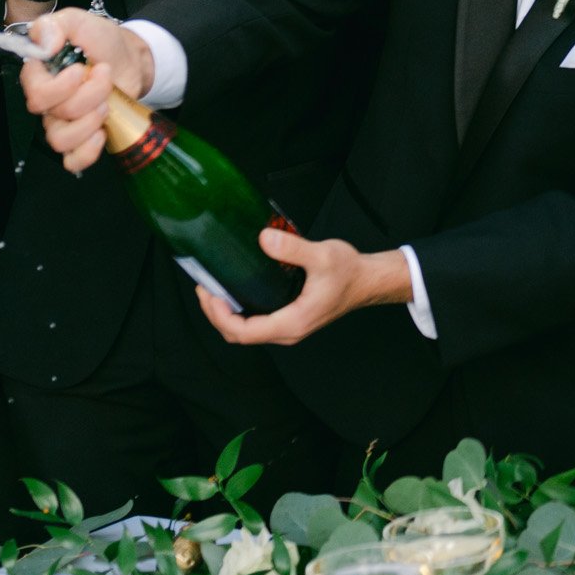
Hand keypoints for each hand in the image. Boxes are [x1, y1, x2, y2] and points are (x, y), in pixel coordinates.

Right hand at [18, 10, 155, 173]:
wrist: (131, 59)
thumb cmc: (103, 41)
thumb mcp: (79, 21)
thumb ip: (56, 25)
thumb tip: (46, 44)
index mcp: (41, 75)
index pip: (33, 92)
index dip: (58, 87)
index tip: (80, 70)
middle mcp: (48, 101)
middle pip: (51, 113)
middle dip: (85, 97)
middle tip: (104, 77)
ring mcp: (63, 121)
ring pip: (60, 139)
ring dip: (89, 121)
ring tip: (107, 102)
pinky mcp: (82, 136)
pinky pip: (73, 159)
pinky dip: (87, 151)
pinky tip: (102, 133)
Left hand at [196, 230, 411, 346]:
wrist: (368, 280)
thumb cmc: (350, 272)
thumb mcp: (323, 256)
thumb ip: (293, 249)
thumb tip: (264, 239)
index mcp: (292, 322)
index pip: (243, 332)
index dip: (219, 316)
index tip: (209, 293)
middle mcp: (288, 331)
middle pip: (239, 335)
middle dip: (216, 314)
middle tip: (205, 287)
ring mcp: (288, 327)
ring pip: (246, 331)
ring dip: (225, 314)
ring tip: (214, 289)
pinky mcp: (289, 319)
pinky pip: (255, 324)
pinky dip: (239, 312)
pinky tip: (234, 292)